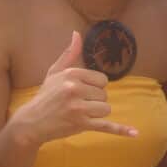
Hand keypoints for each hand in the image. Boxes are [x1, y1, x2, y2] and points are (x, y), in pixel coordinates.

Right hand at [10, 31, 137, 144]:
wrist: (32, 122)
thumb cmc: (45, 96)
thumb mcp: (54, 72)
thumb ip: (70, 54)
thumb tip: (77, 33)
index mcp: (72, 74)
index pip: (102, 80)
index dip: (94, 87)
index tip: (81, 91)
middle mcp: (75, 90)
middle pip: (104, 95)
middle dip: (94, 101)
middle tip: (76, 104)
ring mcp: (79, 108)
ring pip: (106, 109)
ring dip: (96, 114)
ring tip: (80, 114)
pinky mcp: (81, 124)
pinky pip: (106, 126)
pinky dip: (121, 130)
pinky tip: (135, 133)